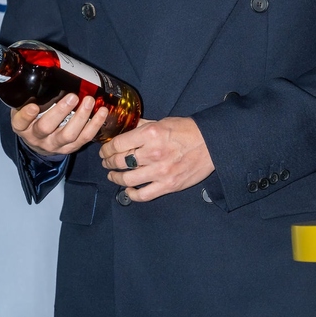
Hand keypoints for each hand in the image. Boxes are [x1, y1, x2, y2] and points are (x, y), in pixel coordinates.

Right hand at [11, 94, 108, 155]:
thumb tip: (44, 66)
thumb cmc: (33, 118)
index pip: (20, 122)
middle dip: (60, 112)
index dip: (26, 116)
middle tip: (73, 97)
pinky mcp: (71, 148)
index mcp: (23, 127)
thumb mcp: (25, 106)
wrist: (39, 141)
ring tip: (89, 101)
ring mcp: (54, 144)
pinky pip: (84, 138)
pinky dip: (95, 125)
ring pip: (68, 135)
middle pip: (46, 128)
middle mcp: (37, 137)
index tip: (33, 106)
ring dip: (81, 118)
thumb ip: (30, 93)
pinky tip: (102, 112)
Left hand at [99, 117, 213, 200]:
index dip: (107, 148)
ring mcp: (160, 171)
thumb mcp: (163, 121)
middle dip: (109, 162)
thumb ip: (143, 126)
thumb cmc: (188, 130)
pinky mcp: (168, 186)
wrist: (211, 144)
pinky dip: (131, 194)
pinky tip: (128, 189)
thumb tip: (126, 127)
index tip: (104, 150)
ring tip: (112, 174)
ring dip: (115, 177)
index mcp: (151, 134)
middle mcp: (153, 153)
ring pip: (127, 179)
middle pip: (120, 161)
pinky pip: (143, 195)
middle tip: (106, 161)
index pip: (118, 144)